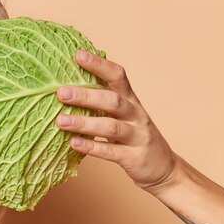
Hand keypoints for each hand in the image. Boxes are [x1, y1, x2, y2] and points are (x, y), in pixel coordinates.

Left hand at [55, 50, 179, 194]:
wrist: (163, 168)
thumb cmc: (133, 137)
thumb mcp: (123, 115)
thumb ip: (101, 101)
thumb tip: (67, 85)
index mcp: (131, 100)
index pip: (118, 76)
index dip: (99, 65)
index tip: (78, 55)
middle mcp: (136, 115)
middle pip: (112, 100)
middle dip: (86, 95)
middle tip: (61, 92)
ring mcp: (137, 137)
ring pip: (111, 127)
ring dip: (84, 123)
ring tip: (60, 121)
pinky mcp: (134, 158)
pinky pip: (111, 152)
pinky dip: (92, 147)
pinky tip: (73, 143)